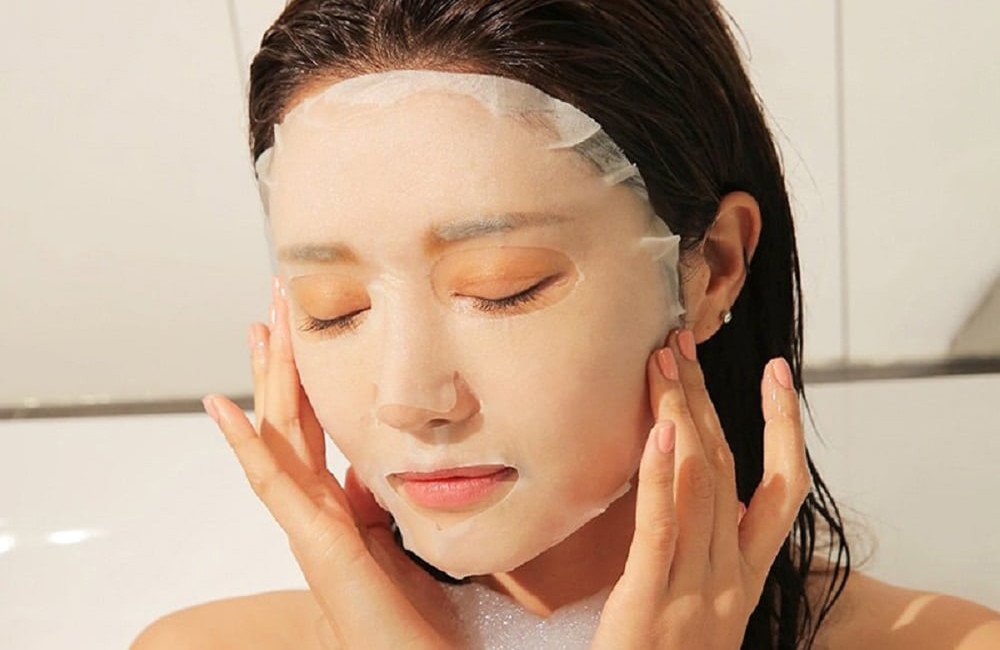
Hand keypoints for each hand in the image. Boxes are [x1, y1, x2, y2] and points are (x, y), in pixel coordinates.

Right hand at [201, 276, 461, 649]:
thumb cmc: (408, 608)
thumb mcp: (392, 534)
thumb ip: (371, 497)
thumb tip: (367, 464)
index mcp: (334, 501)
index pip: (310, 423)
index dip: (300, 374)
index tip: (296, 327)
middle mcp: (313, 505)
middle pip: (288, 416)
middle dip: (282, 357)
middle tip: (274, 301)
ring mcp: (307, 521)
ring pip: (276, 435)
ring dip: (267, 377)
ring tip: (259, 325)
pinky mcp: (315, 541)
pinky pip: (272, 483)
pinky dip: (246, 443)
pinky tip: (222, 406)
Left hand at [591, 328, 810, 648]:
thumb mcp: (697, 605)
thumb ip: (697, 550)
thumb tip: (683, 486)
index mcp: (745, 579)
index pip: (779, 490)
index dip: (783, 428)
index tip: (777, 373)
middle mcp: (731, 581)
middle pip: (731, 470)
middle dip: (707, 401)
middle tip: (681, 344)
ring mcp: (696, 594)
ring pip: (701, 488)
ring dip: (682, 416)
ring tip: (662, 362)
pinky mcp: (648, 605)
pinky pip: (661, 532)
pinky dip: (663, 478)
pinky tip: (658, 432)